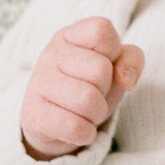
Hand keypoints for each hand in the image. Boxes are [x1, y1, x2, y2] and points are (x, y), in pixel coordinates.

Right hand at [20, 16, 144, 159]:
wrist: (53, 123)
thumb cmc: (88, 87)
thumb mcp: (114, 68)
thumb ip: (131, 59)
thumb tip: (126, 79)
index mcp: (70, 36)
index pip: (102, 31)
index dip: (113, 53)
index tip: (104, 66)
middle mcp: (50, 55)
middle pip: (100, 70)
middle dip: (106, 90)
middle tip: (95, 95)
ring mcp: (38, 84)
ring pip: (88, 100)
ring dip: (97, 114)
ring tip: (87, 113)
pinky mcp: (33, 115)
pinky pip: (74, 127)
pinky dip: (86, 133)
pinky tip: (79, 129)